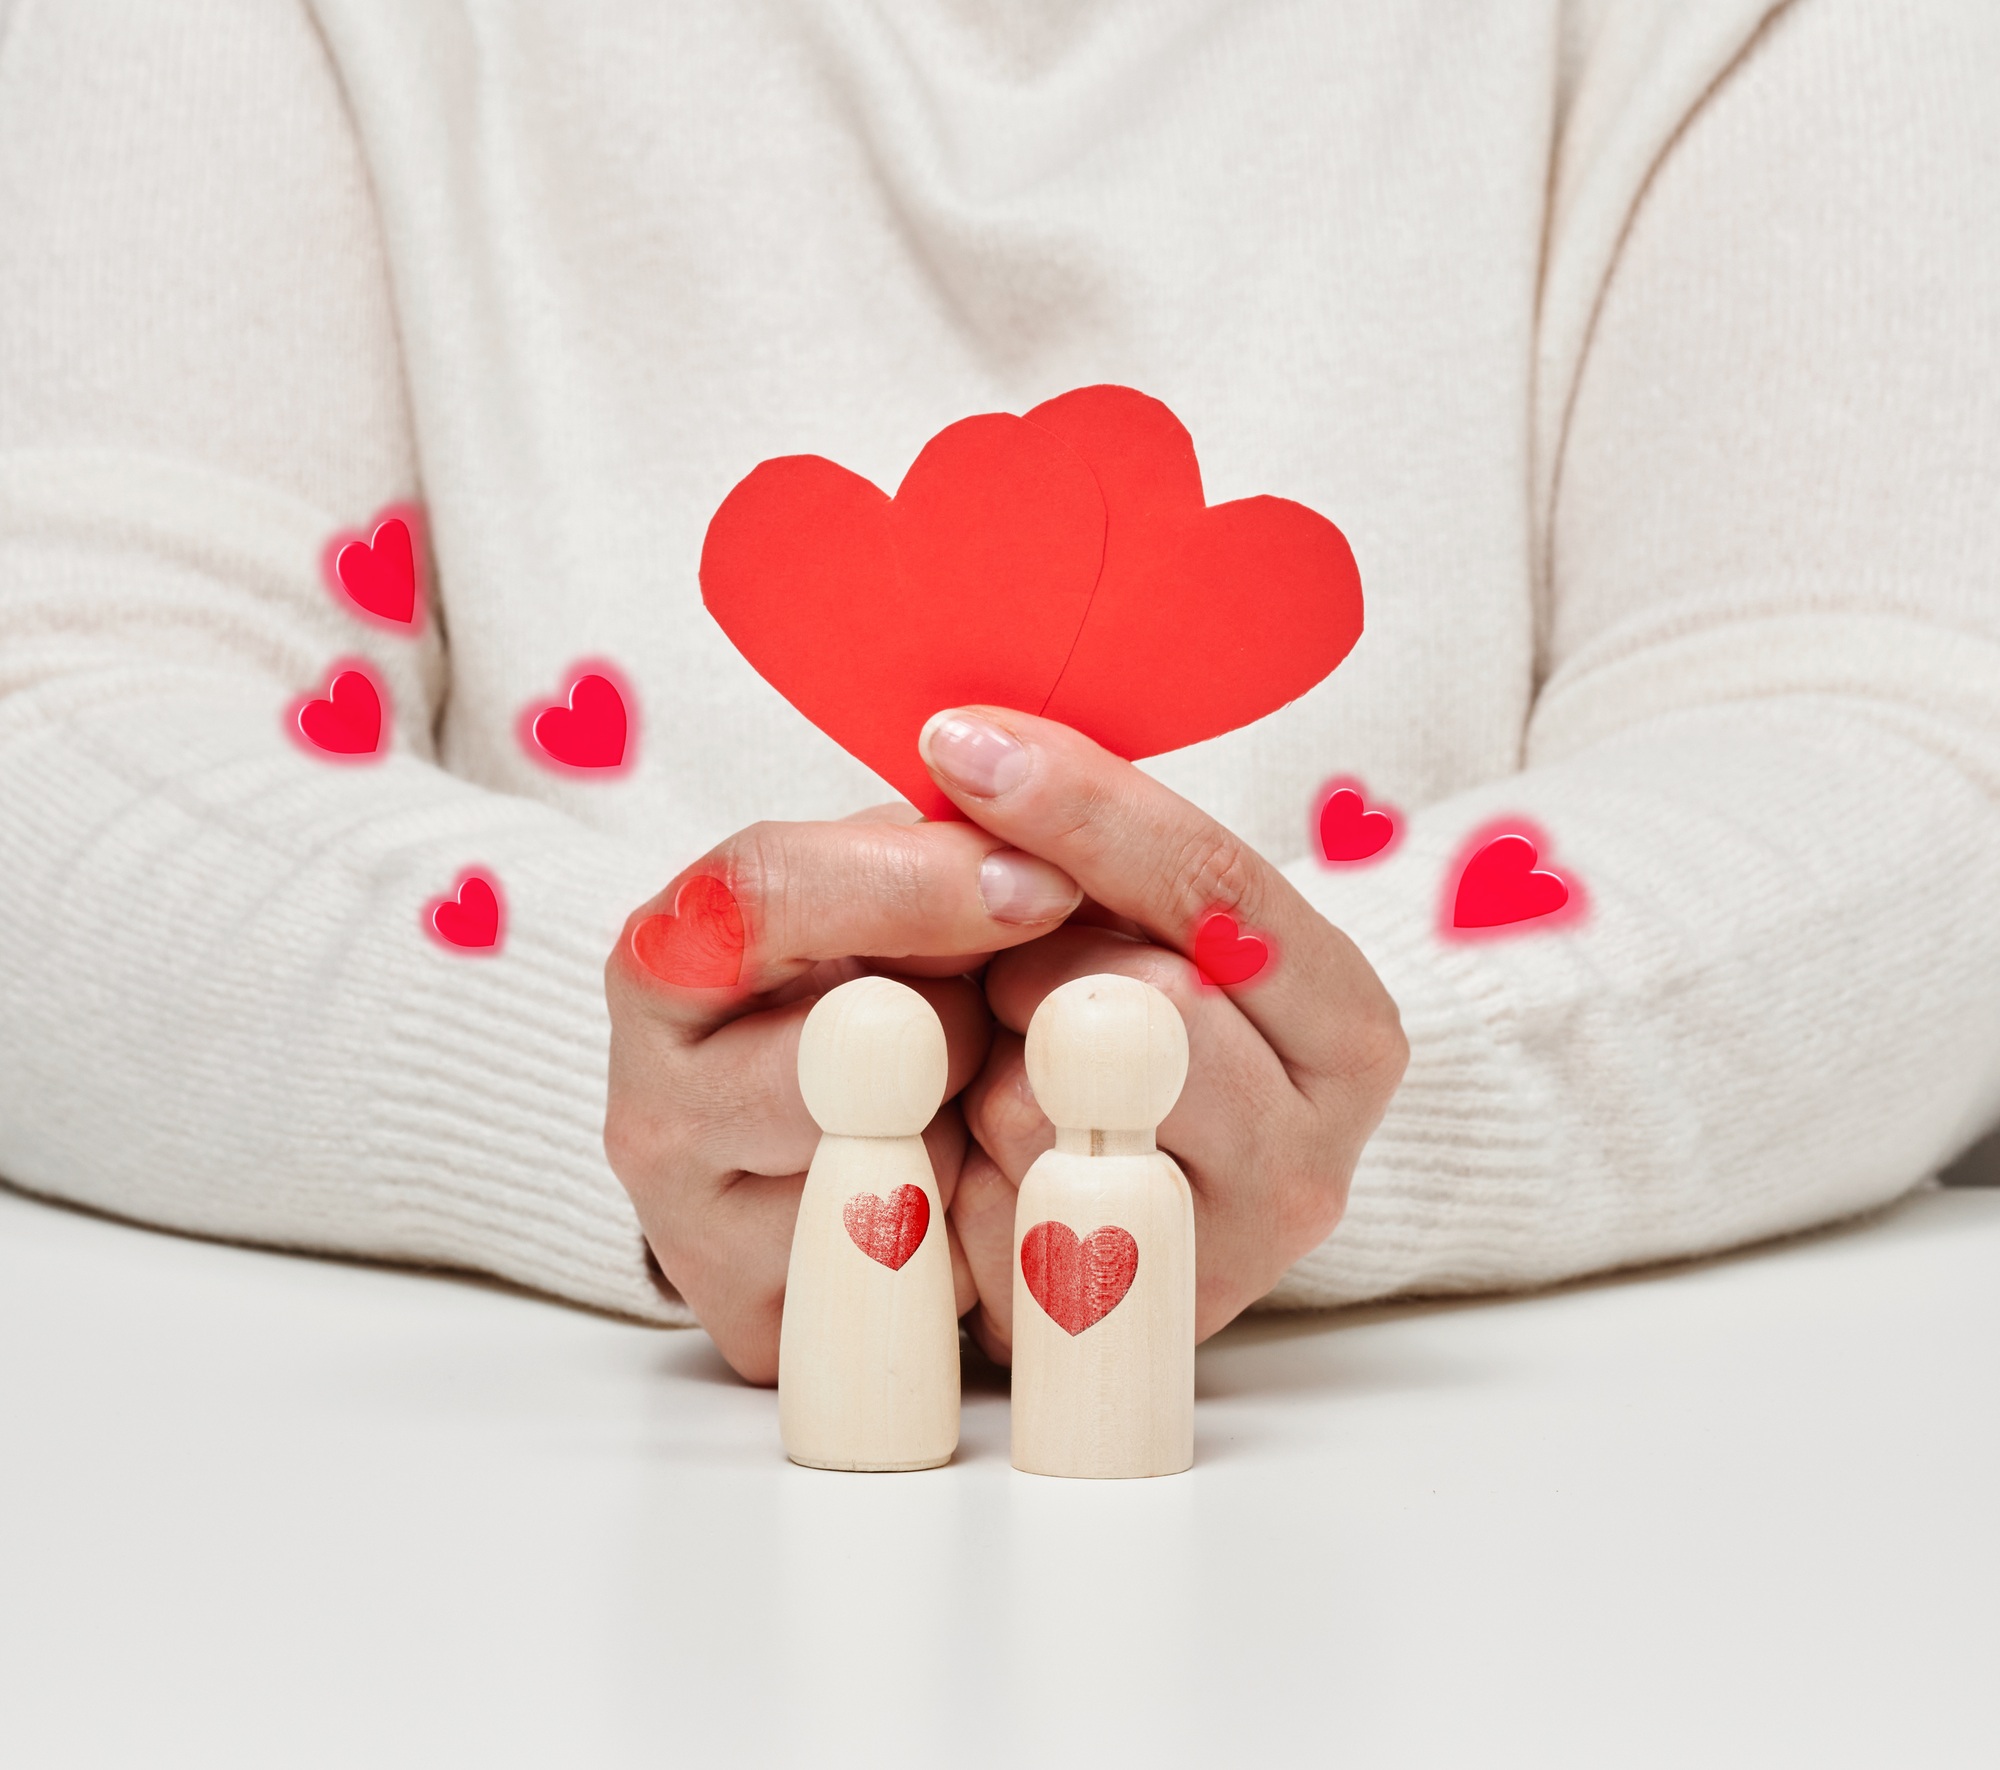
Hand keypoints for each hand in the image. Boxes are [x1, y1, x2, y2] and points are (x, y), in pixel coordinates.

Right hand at [603, 806, 1080, 1382]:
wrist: (792, 1142)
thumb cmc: (857, 984)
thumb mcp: (877, 881)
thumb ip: (934, 854)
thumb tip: (1035, 867)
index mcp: (668, 957)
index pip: (767, 893)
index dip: (921, 882)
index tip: (1041, 886)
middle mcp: (653, 1101)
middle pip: (850, 1049)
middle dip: (963, 1025)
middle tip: (988, 1015)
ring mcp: (695, 1226)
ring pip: (900, 1166)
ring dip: (975, 1129)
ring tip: (964, 1105)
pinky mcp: (760, 1324)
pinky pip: (925, 1276)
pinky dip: (977, 1231)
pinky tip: (957, 1191)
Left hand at [920, 709, 1408, 1363]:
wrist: (1134, 1207)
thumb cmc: (1135, 1024)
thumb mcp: (1150, 922)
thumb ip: (1094, 846)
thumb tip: (965, 758)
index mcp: (1349, 1027)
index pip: (1215, 886)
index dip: (1080, 806)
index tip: (959, 742)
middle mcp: (1315, 1156)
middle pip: (1147, 1004)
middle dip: (1037, 958)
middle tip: (1006, 962)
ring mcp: (1224, 1257)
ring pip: (1054, 1109)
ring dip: (988, 1060)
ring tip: (1006, 1063)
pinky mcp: (1116, 1328)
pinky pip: (989, 1212)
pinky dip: (954, 1161)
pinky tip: (980, 1149)